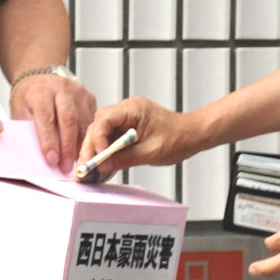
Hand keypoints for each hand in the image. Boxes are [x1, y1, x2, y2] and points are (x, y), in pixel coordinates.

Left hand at [9, 71, 98, 170]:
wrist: (40, 76)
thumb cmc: (29, 95)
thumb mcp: (19, 109)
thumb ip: (27, 129)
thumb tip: (34, 154)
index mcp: (40, 91)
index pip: (46, 118)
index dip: (49, 141)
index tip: (51, 159)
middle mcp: (61, 88)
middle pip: (68, 120)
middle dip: (67, 147)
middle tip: (66, 167)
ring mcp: (78, 92)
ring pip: (82, 122)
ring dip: (79, 145)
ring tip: (74, 163)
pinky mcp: (89, 97)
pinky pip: (90, 121)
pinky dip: (86, 138)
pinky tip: (82, 149)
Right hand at [74, 96, 200, 174]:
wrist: (192, 134)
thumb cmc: (178, 138)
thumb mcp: (150, 152)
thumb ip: (125, 158)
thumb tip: (104, 165)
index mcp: (132, 109)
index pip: (104, 120)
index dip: (97, 140)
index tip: (99, 159)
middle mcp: (126, 110)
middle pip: (98, 126)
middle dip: (91, 148)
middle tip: (86, 168)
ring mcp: (126, 118)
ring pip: (101, 133)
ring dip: (96, 150)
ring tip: (91, 170)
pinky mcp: (127, 128)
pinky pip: (111, 138)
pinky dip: (106, 151)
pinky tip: (102, 165)